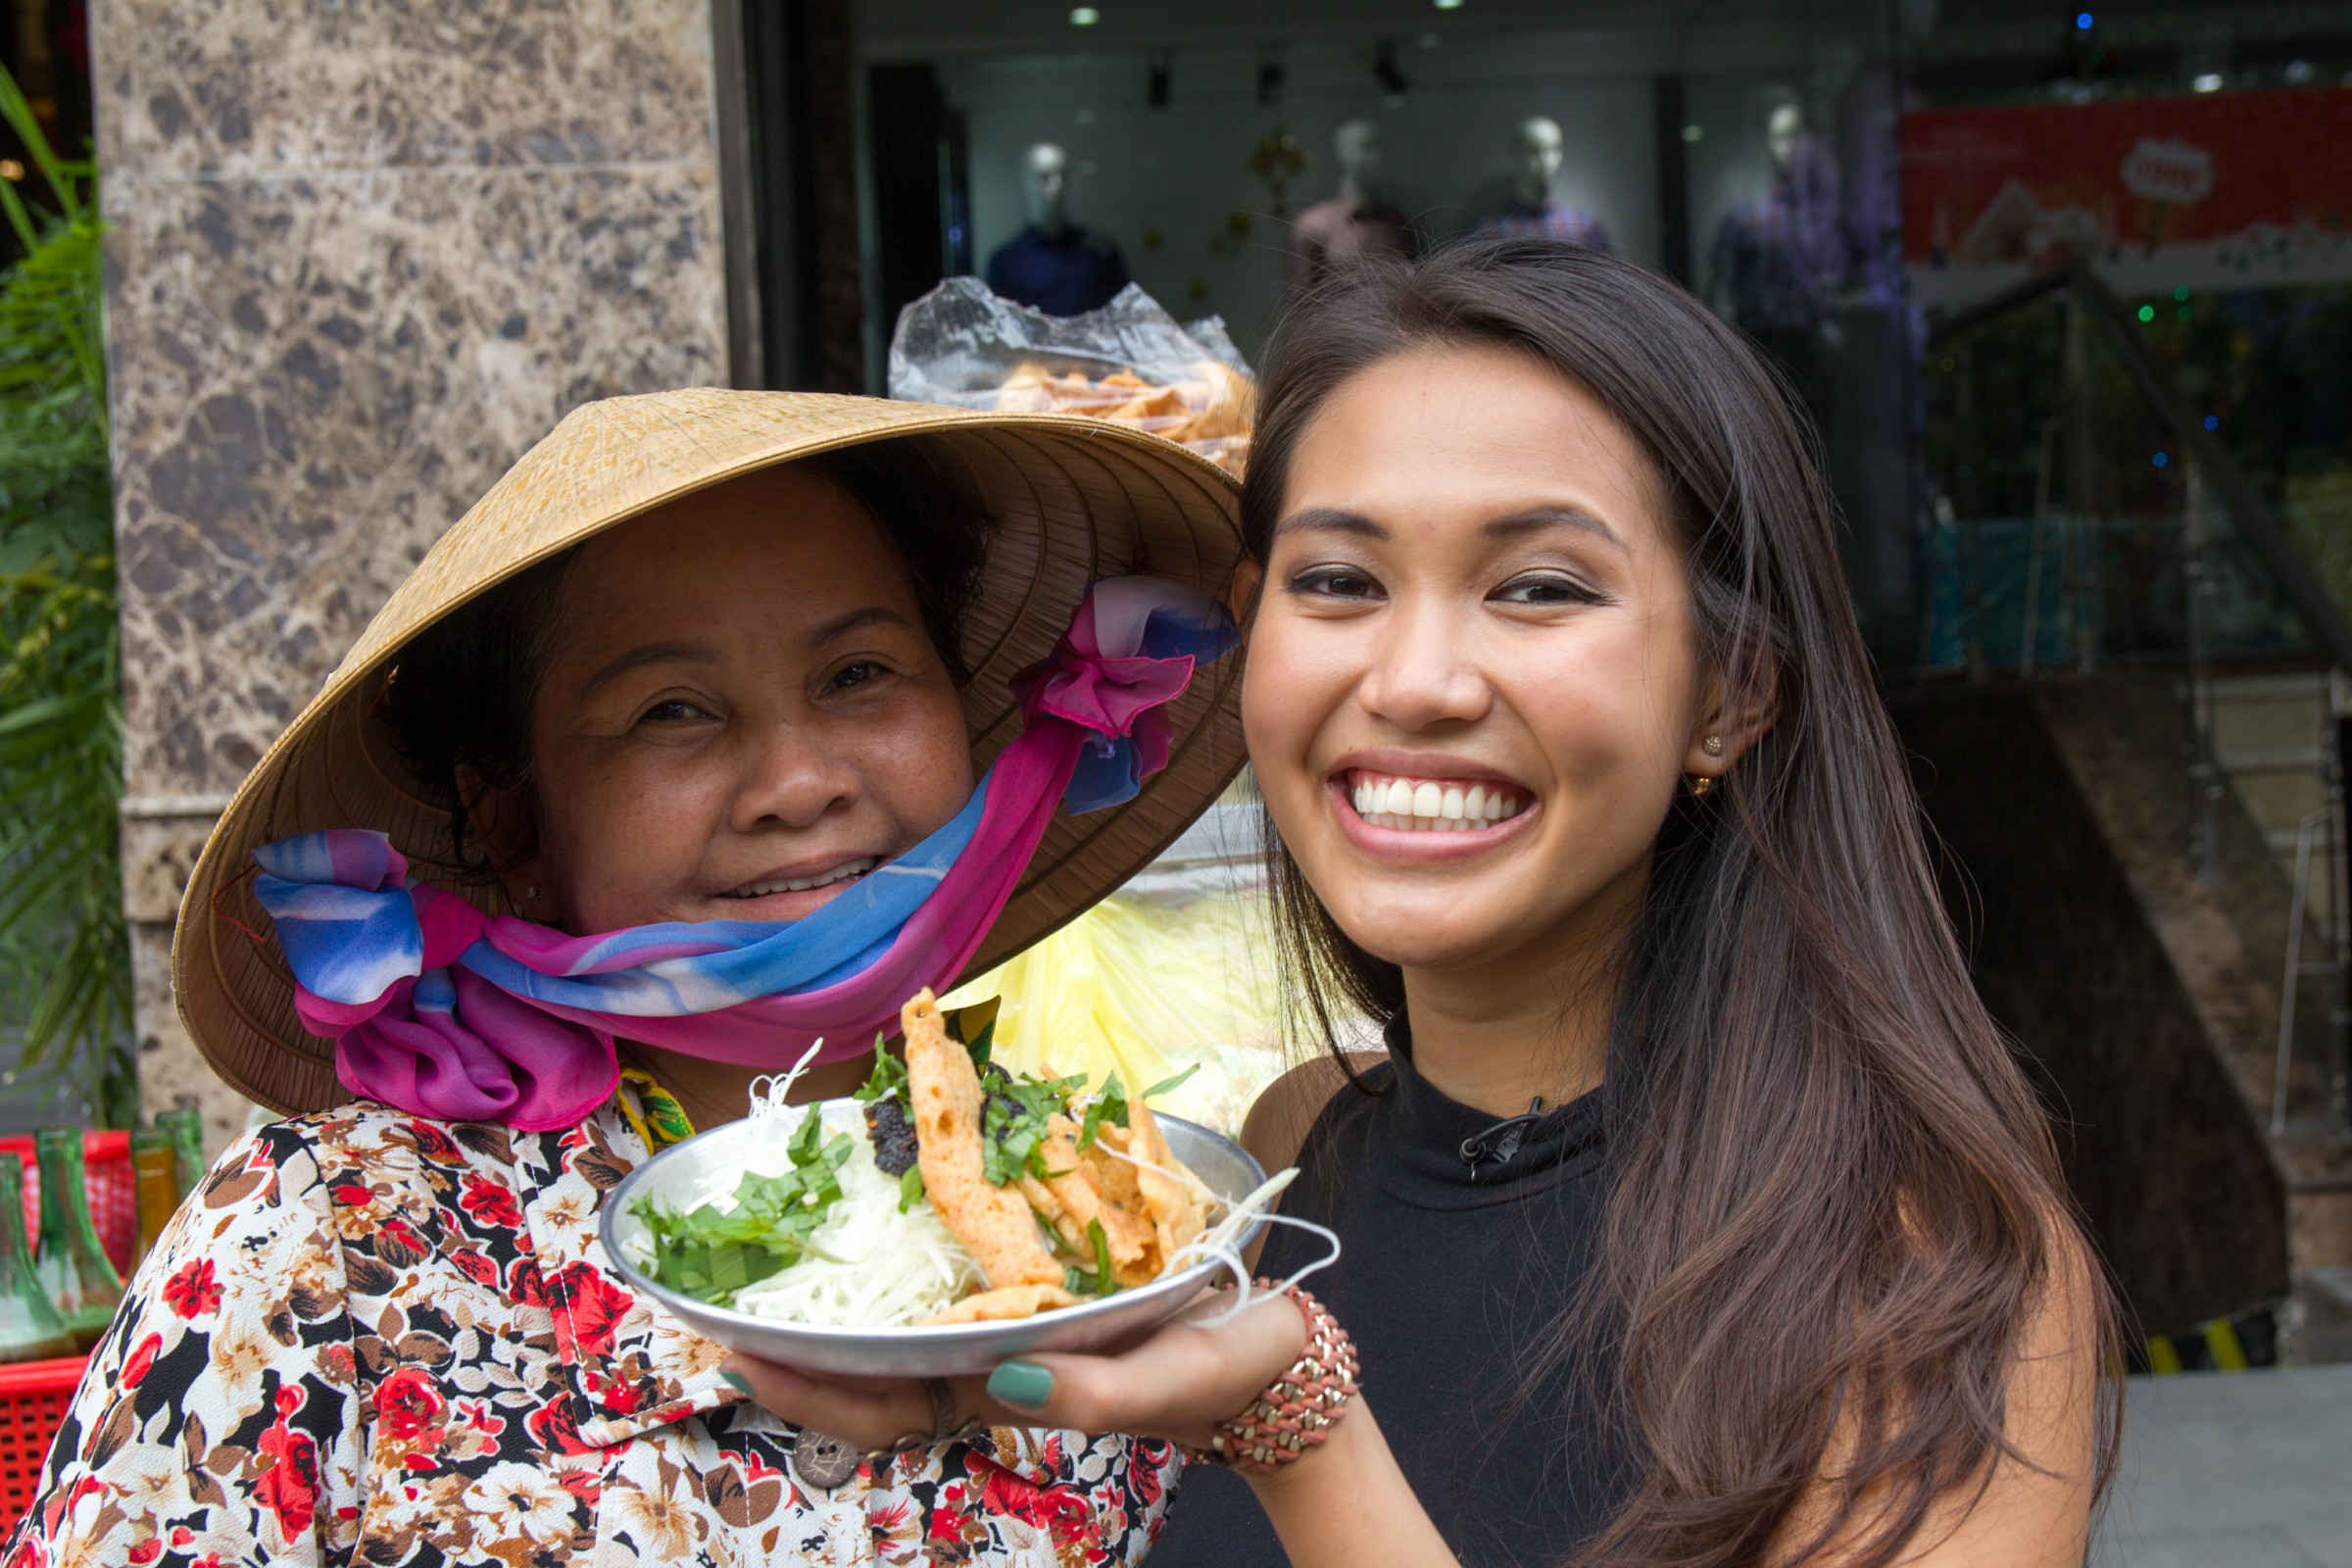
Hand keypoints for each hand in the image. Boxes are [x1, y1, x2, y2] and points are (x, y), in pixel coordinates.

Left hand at [720, 1287, 1307, 1450]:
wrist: (1268, 1348)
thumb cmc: (1219, 1371)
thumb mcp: (1168, 1379)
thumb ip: (1095, 1395)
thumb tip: (1007, 1386)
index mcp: (1007, 1393)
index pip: (885, 1406)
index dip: (811, 1390)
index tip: (745, 1359)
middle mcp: (988, 1361)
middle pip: (867, 1368)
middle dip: (795, 1347)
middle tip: (717, 1306)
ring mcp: (1003, 1326)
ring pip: (896, 1323)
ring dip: (833, 1300)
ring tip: (766, 1260)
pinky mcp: (1027, 1286)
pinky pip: (945, 1277)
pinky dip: (899, 1250)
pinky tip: (868, 1210)